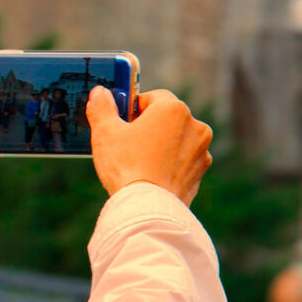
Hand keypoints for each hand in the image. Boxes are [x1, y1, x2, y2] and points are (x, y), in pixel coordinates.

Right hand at [86, 87, 212, 205]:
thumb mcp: (105, 132)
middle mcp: (194, 125)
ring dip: (161, 145)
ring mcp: (201, 151)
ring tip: (139, 162)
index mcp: (173, 109)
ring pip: (176, 140)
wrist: (147, 208)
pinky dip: (169, 164)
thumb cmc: (126, 166)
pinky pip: (182, 161)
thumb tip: (100, 93)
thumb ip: (102, 107)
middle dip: (148, 126)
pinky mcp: (200, 172)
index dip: (133, 108)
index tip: (121, 122)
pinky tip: (151, 176)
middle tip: (126, 143)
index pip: (152, 97)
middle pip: (166, 118)